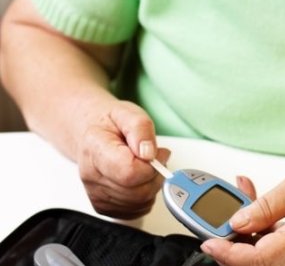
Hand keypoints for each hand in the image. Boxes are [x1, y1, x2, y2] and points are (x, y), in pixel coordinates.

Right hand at [77, 100, 169, 218]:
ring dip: (152, 185)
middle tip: (155, 158)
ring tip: (146, 166)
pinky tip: (140, 179)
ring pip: (140, 202)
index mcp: (95, 149)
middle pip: (138, 191)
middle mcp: (91, 176)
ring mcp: (96, 195)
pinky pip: (137, 210)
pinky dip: (146, 196)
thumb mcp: (129, 113)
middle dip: (155, 175)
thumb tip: (149, 154)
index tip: (156, 153)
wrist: (90, 132)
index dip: (151, 165)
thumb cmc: (109, 123)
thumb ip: (141, 130)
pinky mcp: (103, 207)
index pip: (129, 172)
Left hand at [201, 163, 284, 265]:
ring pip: (255, 259)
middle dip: (227, 244)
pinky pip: (262, 250)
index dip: (230, 253)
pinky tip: (250, 205)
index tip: (210, 240)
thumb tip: (238, 221)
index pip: (260, 259)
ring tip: (242, 197)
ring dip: (237, 233)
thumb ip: (268, 205)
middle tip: (218, 214)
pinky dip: (249, 229)